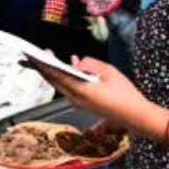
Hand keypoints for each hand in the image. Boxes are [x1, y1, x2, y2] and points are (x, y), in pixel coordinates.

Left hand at [30, 56, 164, 137]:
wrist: (134, 115)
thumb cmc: (124, 93)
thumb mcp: (109, 72)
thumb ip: (91, 64)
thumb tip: (77, 62)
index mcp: (80, 90)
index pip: (55, 75)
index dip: (43, 64)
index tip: (33, 54)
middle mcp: (75, 99)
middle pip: (54, 81)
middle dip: (45, 67)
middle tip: (38, 53)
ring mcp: (78, 103)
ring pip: (60, 85)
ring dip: (55, 72)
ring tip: (51, 57)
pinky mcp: (83, 104)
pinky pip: (69, 88)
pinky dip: (66, 77)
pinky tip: (70, 66)